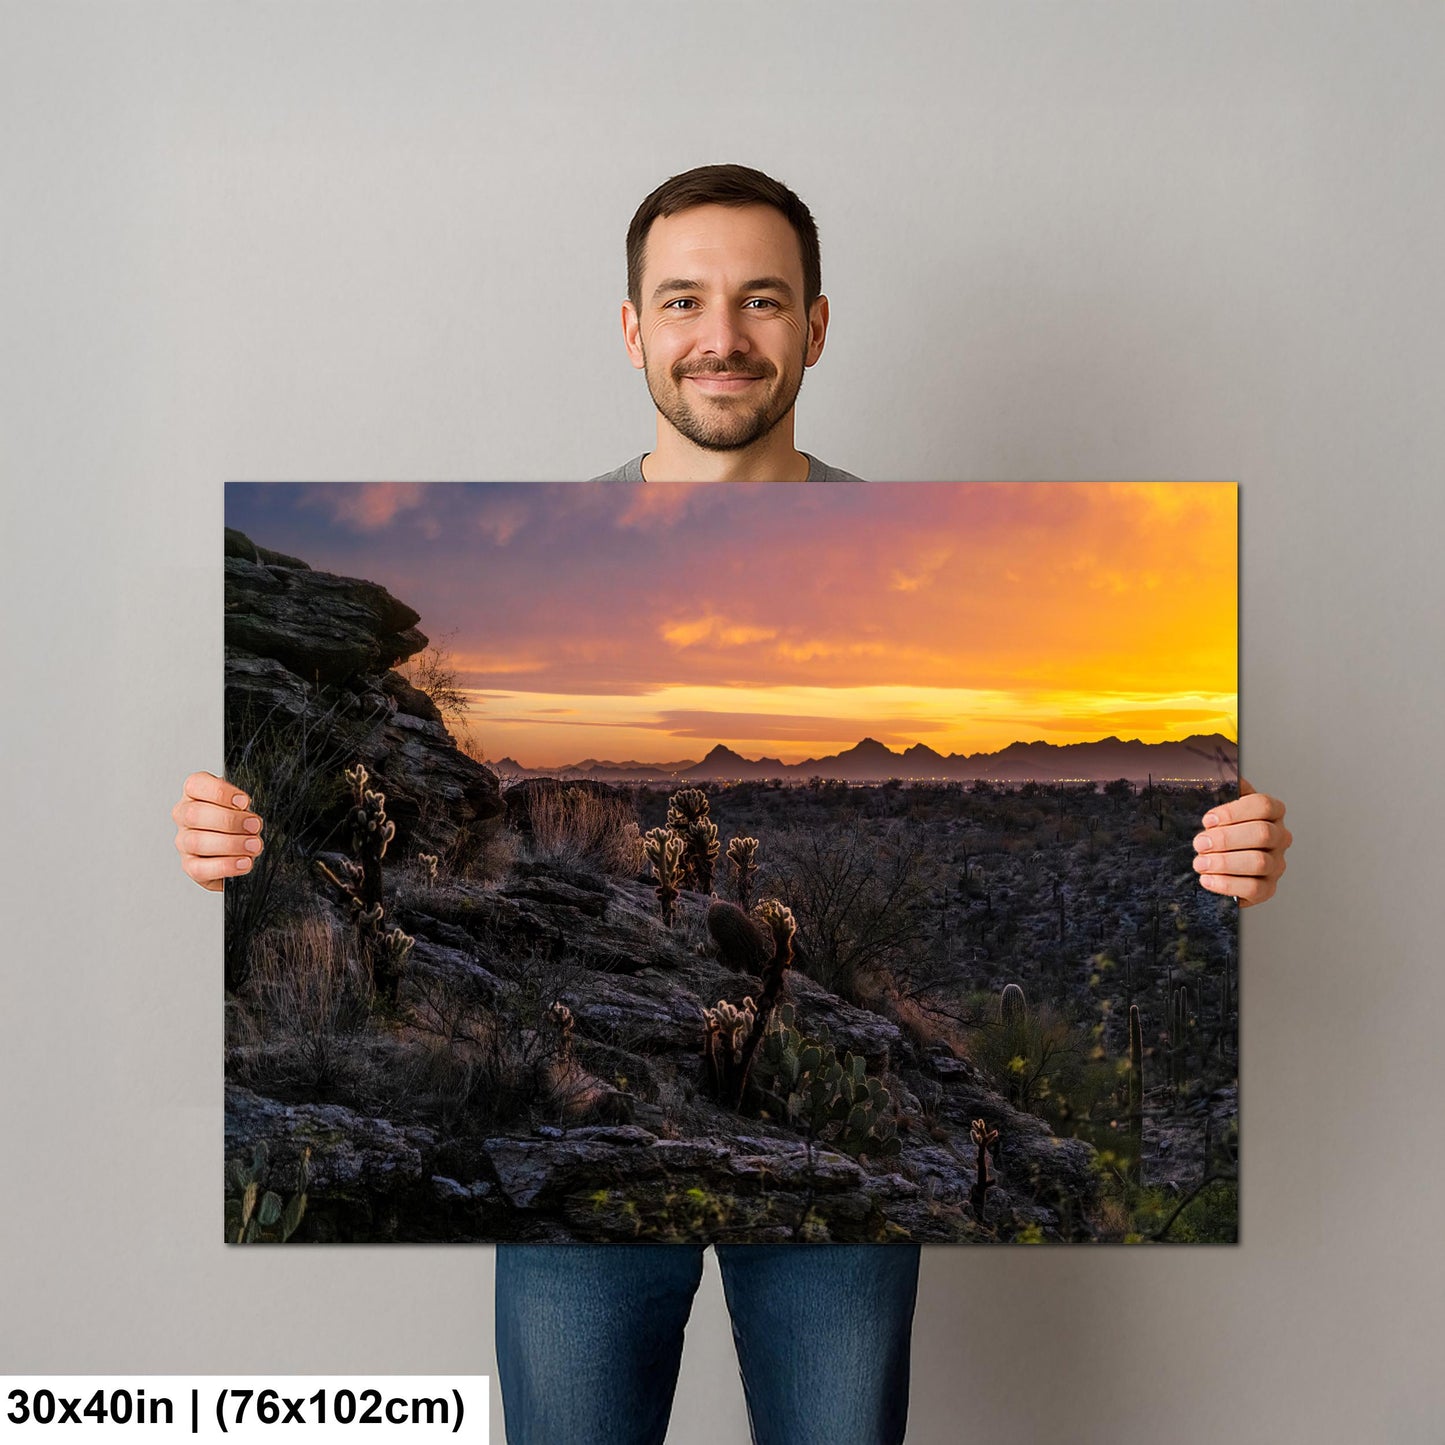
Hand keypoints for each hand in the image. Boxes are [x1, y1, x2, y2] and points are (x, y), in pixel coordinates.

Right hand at [172, 771, 264, 891]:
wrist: (244, 849)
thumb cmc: (242, 821)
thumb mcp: (244, 804)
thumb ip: (242, 803)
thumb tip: (246, 805)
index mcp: (195, 794)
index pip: (196, 785)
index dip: (220, 793)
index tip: (244, 801)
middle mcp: (184, 816)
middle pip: (195, 814)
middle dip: (229, 820)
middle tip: (254, 825)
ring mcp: (184, 842)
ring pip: (197, 842)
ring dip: (231, 844)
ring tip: (254, 845)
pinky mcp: (190, 866)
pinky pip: (201, 868)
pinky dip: (226, 865)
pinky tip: (244, 862)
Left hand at [1192, 777, 1290, 906]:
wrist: (1223, 864)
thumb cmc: (1223, 831)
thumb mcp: (1223, 808)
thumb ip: (1226, 791)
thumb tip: (1229, 775)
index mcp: (1272, 813)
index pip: (1263, 805)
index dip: (1234, 812)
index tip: (1208, 819)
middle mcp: (1280, 837)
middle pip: (1262, 834)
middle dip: (1226, 839)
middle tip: (1200, 843)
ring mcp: (1276, 864)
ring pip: (1259, 862)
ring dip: (1224, 863)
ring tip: (1200, 862)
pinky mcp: (1268, 888)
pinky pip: (1253, 888)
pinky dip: (1227, 884)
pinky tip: (1208, 879)